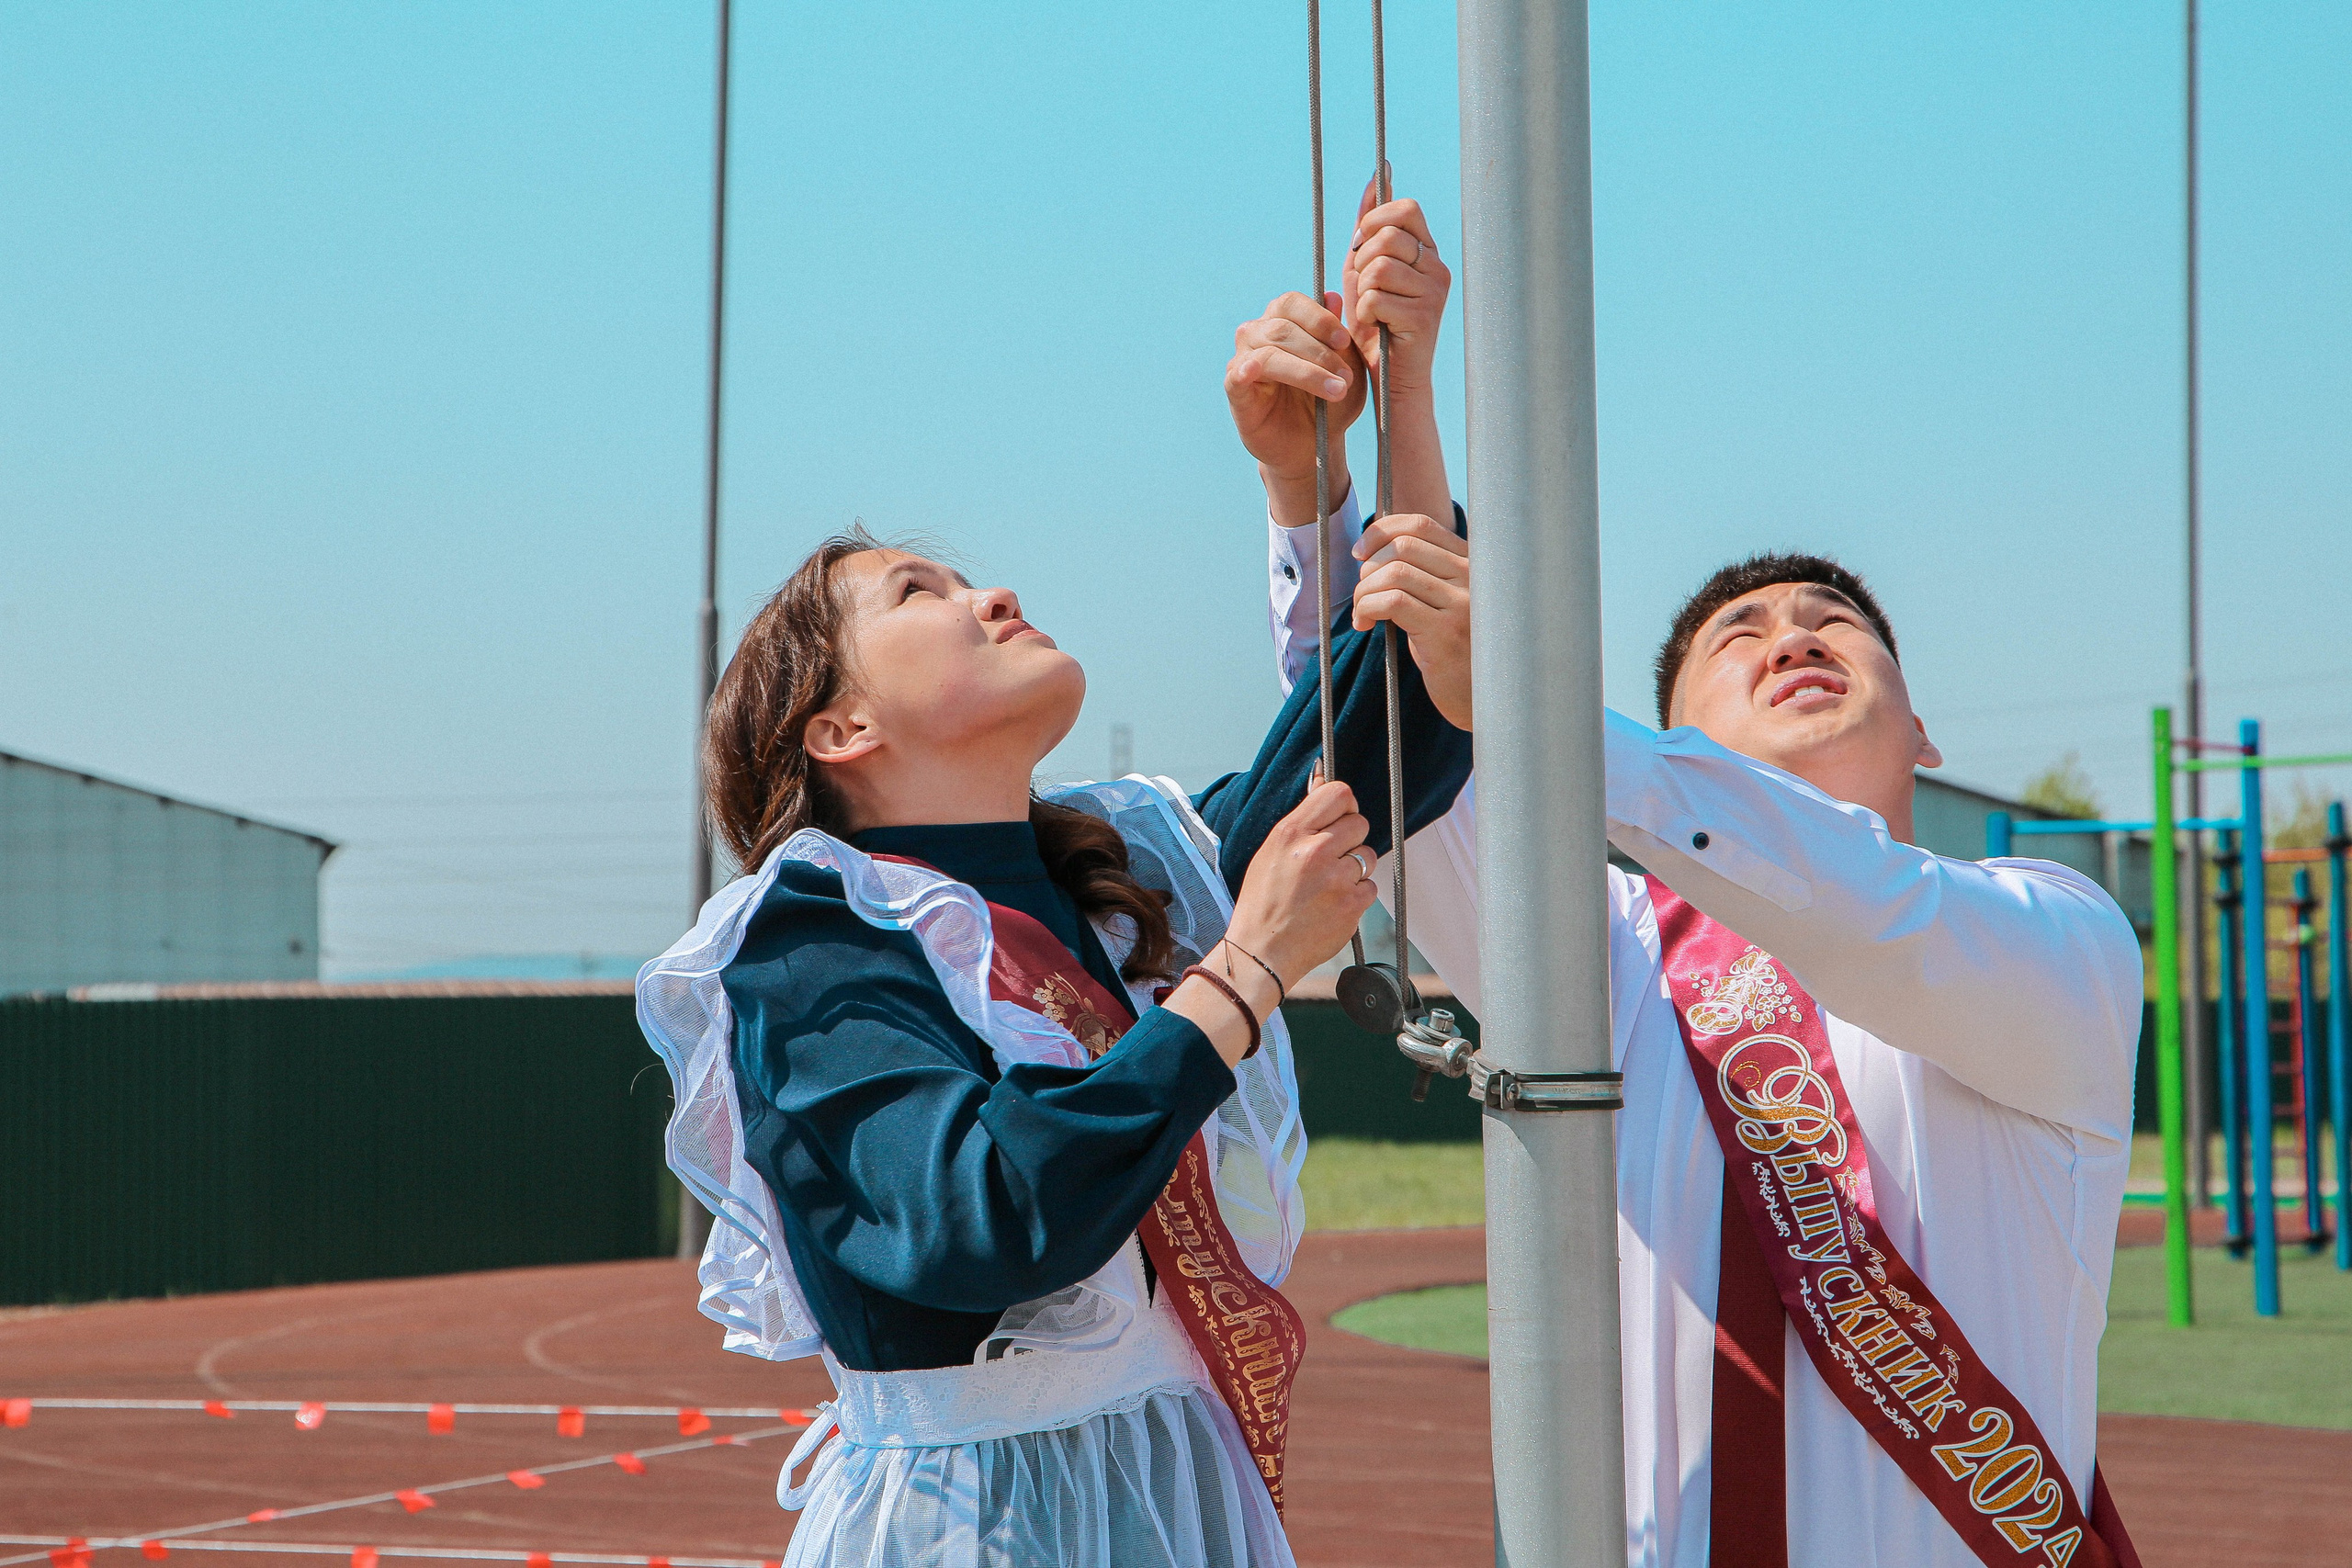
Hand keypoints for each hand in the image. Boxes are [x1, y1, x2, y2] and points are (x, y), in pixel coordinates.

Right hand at [1223, 780, 1378, 988]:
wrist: (1262, 951)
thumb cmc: (1263, 901)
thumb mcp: (1271, 851)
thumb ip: (1302, 818)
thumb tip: (1323, 776)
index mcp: (1291, 833)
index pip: (1338, 793)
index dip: (1344, 805)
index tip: (1338, 819)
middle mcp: (1315, 851)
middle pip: (1359, 822)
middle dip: (1350, 839)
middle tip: (1331, 859)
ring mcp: (1336, 878)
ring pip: (1368, 855)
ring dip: (1355, 868)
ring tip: (1329, 885)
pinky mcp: (1352, 904)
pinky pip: (1370, 886)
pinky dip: (1357, 895)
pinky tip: (1333, 904)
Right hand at [1226, 291, 1367, 523]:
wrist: (1315, 449)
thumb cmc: (1329, 404)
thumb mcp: (1346, 368)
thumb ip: (1339, 336)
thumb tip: (1333, 296)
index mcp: (1283, 322)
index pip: (1292, 303)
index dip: (1318, 318)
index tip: (1344, 340)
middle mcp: (1258, 334)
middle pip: (1283, 328)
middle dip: (1320, 352)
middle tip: (1347, 377)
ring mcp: (1244, 361)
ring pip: (1268, 351)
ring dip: (1306, 370)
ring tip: (1335, 390)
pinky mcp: (1235, 390)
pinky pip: (1237, 375)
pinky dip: (1247, 370)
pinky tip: (1255, 372)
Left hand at [1343, 187, 1449, 397]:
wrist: (1390, 377)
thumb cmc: (1376, 323)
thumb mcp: (1365, 267)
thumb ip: (1369, 225)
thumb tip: (1378, 174)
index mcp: (1427, 250)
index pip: (1406, 208)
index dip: (1375, 222)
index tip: (1363, 249)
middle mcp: (1438, 266)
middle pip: (1388, 236)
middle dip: (1362, 262)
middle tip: (1368, 290)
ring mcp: (1435, 290)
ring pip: (1379, 267)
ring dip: (1364, 292)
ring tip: (1374, 311)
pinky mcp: (1426, 315)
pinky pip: (1377, 298)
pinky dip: (1367, 315)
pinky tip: (1379, 328)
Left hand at [1352, 513, 1470, 729]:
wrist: (1484, 701)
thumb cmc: (1457, 653)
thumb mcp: (1446, 605)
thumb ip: (1425, 575)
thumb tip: (1371, 550)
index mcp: (1472, 564)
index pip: (1420, 524)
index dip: (1381, 531)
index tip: (1359, 552)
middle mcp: (1472, 578)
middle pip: (1403, 546)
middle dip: (1368, 566)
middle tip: (1362, 594)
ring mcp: (1462, 605)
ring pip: (1394, 573)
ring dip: (1364, 591)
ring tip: (1362, 612)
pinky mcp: (1446, 634)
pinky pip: (1392, 602)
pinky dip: (1367, 608)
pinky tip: (1365, 624)